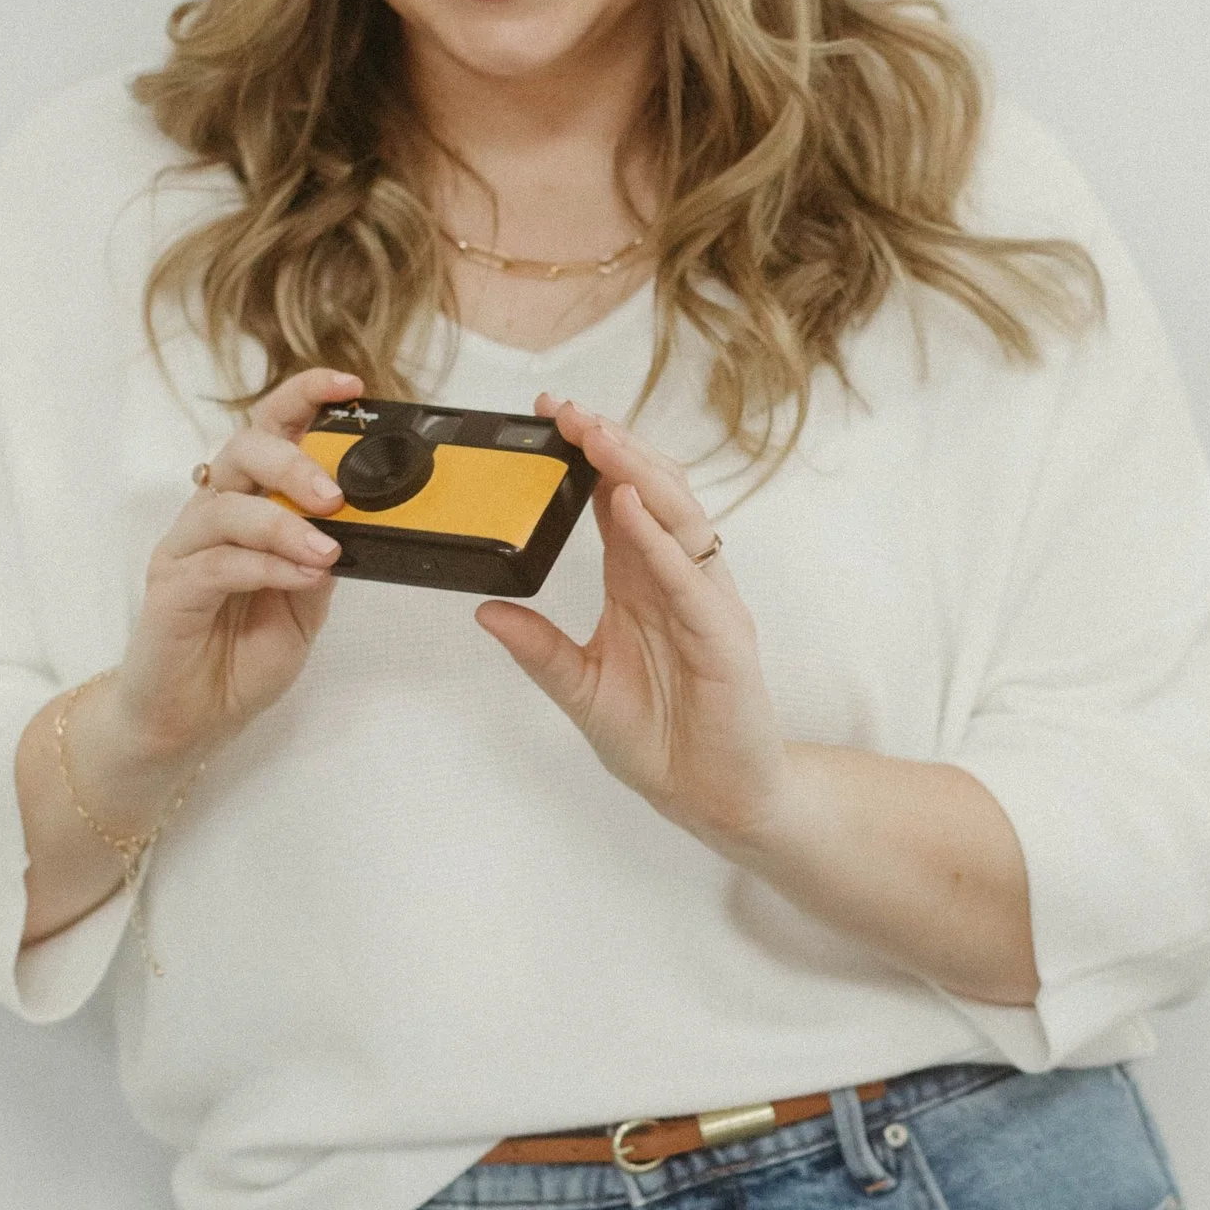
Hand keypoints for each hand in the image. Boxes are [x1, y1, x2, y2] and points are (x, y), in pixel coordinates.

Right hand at [112, 364, 363, 763]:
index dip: (304, 398)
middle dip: (294, 462)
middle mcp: (211, 515)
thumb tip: (361, 517)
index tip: (350, 387)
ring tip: (325, 550)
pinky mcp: (170, 589)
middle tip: (335, 495)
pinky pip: (218, 563)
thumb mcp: (306, 601)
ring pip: (228, 505)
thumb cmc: (241, 657)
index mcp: (246, 506)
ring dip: (284, 524)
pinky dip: (266, 566)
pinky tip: (299, 578)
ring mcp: (186, 550)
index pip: (269, 431)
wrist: (190, 721)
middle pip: (243, 452)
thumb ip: (325, 557)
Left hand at [474, 395, 790, 848]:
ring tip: (596, 438)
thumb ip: (540, 649)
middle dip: (611, 445)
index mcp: (643, 581)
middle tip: (566, 410)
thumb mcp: (582, 688)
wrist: (716, 799)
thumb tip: (485, 610)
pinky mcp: (724, 636)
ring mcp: (705, 601)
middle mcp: (678, 579)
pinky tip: (629, 508)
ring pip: (678, 517)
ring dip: (637, 472)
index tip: (548, 417)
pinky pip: (690, 577)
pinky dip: (659, 539)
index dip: (588, 455)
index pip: (617, 499)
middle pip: (651, 491)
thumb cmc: (663, 742)